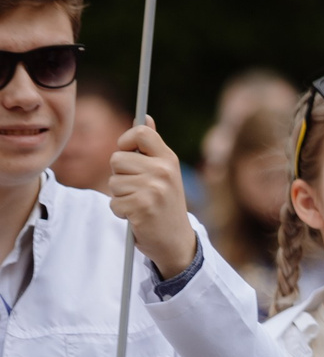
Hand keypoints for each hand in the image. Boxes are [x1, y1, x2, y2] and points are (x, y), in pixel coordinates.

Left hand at [107, 120, 196, 278]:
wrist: (176, 241)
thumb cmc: (165, 204)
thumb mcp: (164, 172)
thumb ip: (152, 146)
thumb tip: (145, 116)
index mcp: (169, 159)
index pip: (140, 132)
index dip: (126, 141)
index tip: (129, 155)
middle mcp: (164, 171)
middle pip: (116, 159)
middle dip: (119, 176)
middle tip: (138, 190)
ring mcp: (154, 189)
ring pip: (113, 182)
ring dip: (120, 196)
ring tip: (139, 204)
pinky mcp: (142, 207)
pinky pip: (113, 203)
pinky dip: (120, 212)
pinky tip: (136, 216)